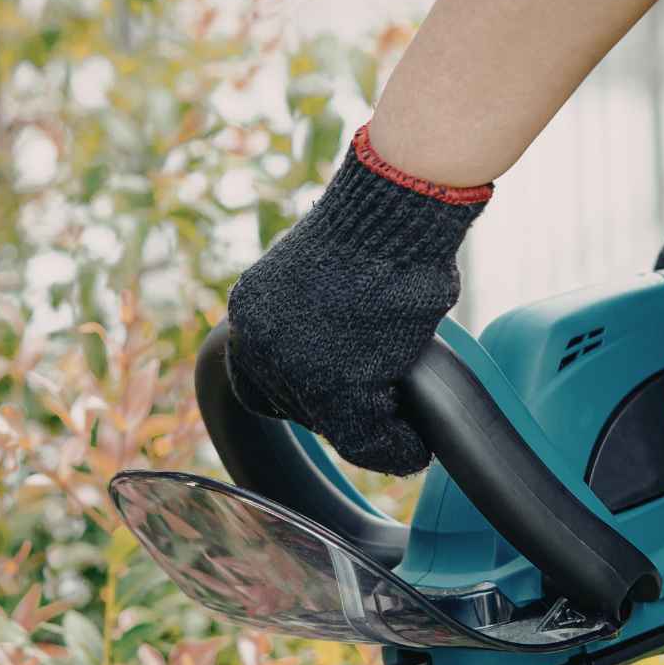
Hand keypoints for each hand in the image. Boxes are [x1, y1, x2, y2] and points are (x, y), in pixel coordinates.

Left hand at [225, 126, 490, 475]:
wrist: (392, 214)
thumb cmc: (375, 228)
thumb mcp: (324, 267)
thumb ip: (314, 307)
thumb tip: (341, 331)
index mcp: (249, 310)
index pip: (256, 376)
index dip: (292, 393)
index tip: (324, 396)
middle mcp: (258, 343)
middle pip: (292, 404)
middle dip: (335, 409)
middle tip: (379, 408)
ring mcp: (292, 368)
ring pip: (331, 424)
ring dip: (370, 433)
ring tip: (401, 436)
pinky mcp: (335, 389)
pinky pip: (364, 439)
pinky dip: (394, 450)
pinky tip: (414, 450)